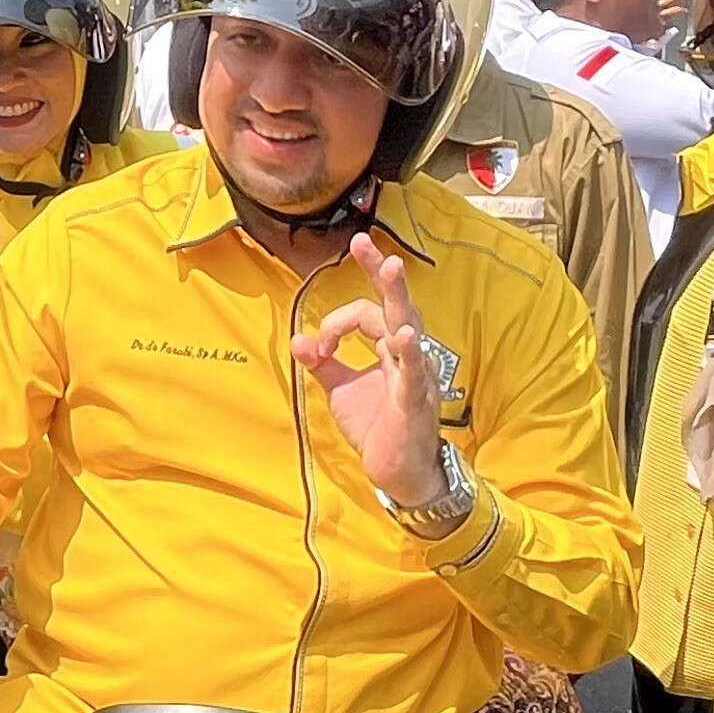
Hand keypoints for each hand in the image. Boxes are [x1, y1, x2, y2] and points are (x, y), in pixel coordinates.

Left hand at [292, 251, 449, 508]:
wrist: (397, 471)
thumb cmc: (378, 426)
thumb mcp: (342, 389)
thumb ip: (323, 362)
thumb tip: (299, 337)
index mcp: (388, 346)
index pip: (365, 313)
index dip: (337, 322)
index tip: (320, 346)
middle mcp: (406, 352)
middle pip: (393, 303)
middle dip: (378, 271)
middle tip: (363, 242)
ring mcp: (414, 373)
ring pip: (407, 325)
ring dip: (397, 296)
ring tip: (392, 266)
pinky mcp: (414, 399)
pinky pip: (413, 371)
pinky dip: (409, 352)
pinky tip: (404, 335)